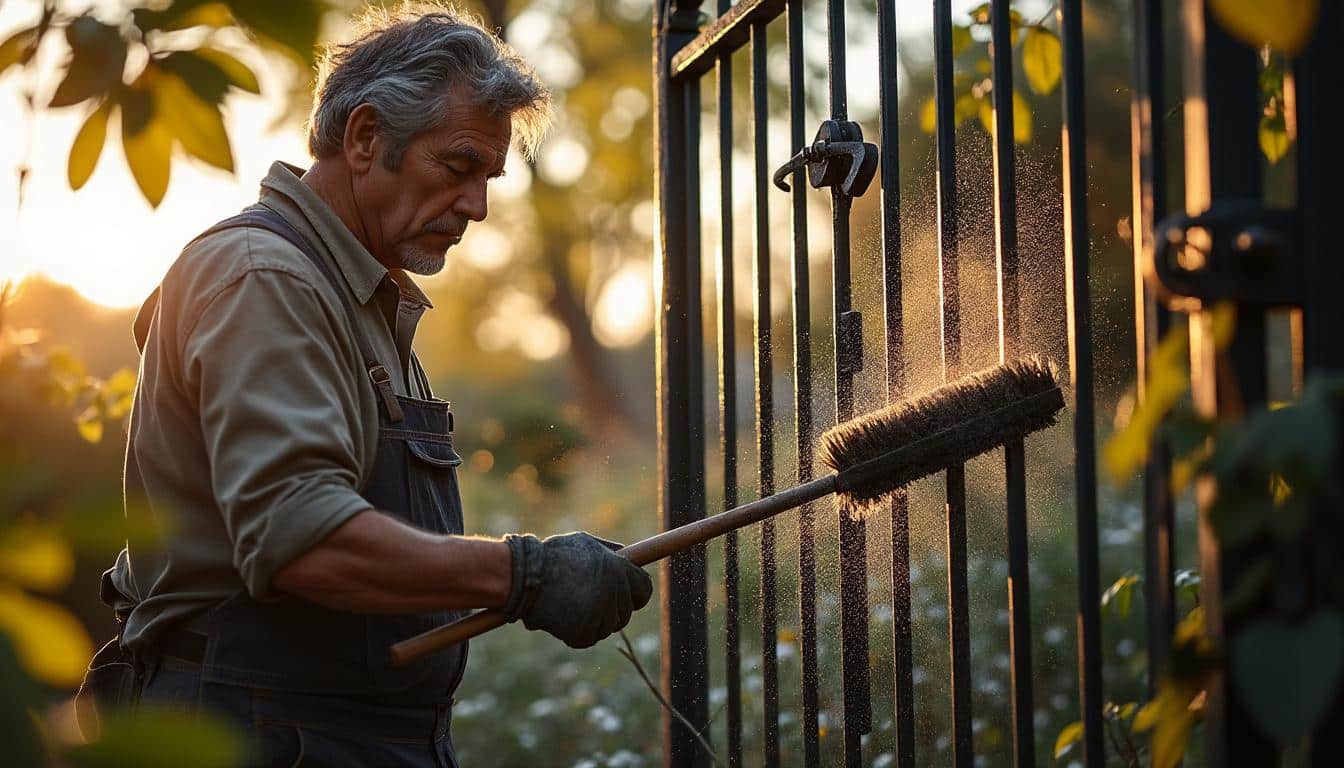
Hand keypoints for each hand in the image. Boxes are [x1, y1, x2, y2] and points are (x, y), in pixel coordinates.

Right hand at [501, 532, 652, 648]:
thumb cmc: (552, 557)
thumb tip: (626, 555)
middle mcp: (613, 591)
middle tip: (587, 601)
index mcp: (617, 568)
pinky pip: (589, 638)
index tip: (625, 598)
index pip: (644, 590)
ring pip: (607, 628)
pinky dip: (577, 633)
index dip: (635, 595)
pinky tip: (562, 617)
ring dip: (592, 622)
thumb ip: (609, 551)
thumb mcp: (584, 542)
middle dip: (610, 610)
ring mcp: (599, 613)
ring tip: (569, 605)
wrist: (522, 576)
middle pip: (625, 613)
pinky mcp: (583, 632)